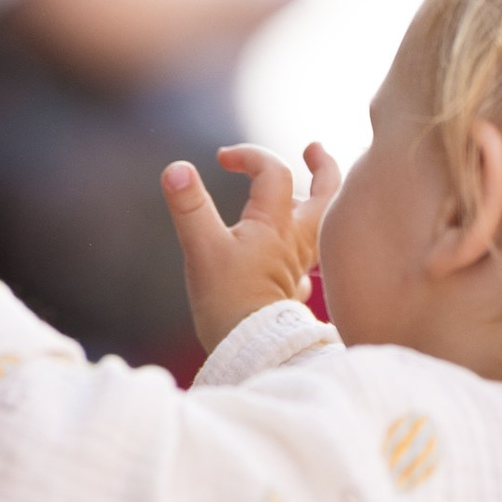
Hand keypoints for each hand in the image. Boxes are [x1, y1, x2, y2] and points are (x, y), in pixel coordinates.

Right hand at [162, 143, 342, 353]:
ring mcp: (296, 267)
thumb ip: (189, 207)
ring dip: (316, 204)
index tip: (222, 158)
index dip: (249, 155)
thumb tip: (177, 168)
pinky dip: (303, 250)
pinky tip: (294, 256)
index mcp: (275, 224)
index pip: (273, 171)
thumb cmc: (227, 301)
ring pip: (318, 228)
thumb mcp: (202, 249)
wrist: (252, 352)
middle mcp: (293, 241)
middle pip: (325, 195)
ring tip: (308, 192)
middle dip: (322, 167)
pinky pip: (307, 264)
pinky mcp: (290, 292)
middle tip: (314, 149)